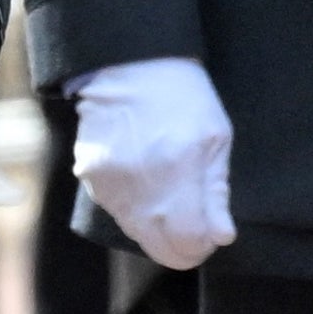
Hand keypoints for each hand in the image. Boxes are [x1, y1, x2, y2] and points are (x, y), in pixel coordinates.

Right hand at [67, 57, 235, 270]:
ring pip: (138, 233)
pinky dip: (134, 206)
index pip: (189, 242)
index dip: (203, 244)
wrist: (129, 64)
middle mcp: (140, 186)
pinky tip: (143, 175)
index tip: (210, 232)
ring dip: (157, 225)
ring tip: (167, 187)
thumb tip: (221, 236)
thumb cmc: (183, 97)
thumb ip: (217, 192)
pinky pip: (117, 211)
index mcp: (179, 172)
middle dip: (182, 244)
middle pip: (161, 249)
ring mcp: (110, 184)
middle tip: (193, 221)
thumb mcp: (216, 136)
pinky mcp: (91, 180)